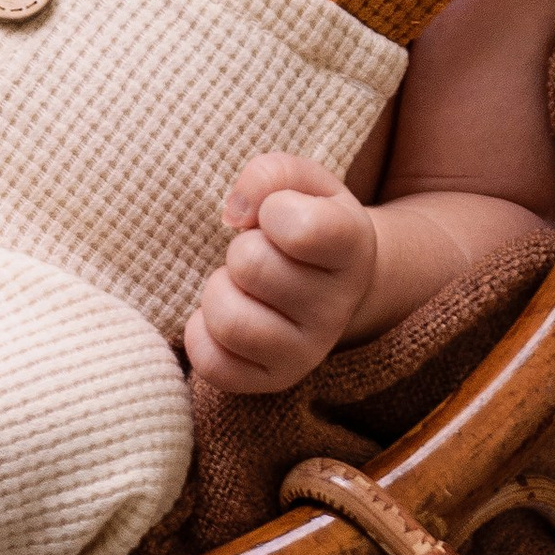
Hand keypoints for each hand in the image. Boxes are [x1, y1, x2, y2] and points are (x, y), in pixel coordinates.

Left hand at [184, 151, 378, 392]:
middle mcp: (337, 307)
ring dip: (220, 291)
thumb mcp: (301, 182)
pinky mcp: (275, 379)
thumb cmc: (307, 220)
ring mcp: (308, 351)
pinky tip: (229, 315)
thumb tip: (234, 215)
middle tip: (260, 253)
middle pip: (249, 265)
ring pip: (228, 320)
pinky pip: (212, 364)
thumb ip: (270, 175)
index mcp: (352, 247)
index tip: (277, 214)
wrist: (335, 280)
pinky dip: (202, 334)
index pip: (302, 228)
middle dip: (241, 249)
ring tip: (243, 286)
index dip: (273, 209)